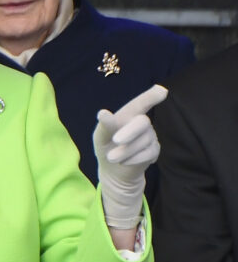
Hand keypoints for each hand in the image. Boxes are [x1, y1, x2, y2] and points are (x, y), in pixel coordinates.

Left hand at [93, 85, 166, 227]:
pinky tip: (124, 162)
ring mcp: (150, 136)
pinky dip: (132, 159)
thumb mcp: (100, 136)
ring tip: (112, 157)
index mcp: (128, 115)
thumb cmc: (106, 146)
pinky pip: (147, 154)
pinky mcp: (154, 151)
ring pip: (143, 141)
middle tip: (116, 140)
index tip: (161, 91)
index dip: (150, 97)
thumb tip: (103, 113)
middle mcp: (142, 122)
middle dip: (129, 132)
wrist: (113, 170)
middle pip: (143, 122)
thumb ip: (104, 126)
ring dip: (124, 151)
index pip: (141, 103)